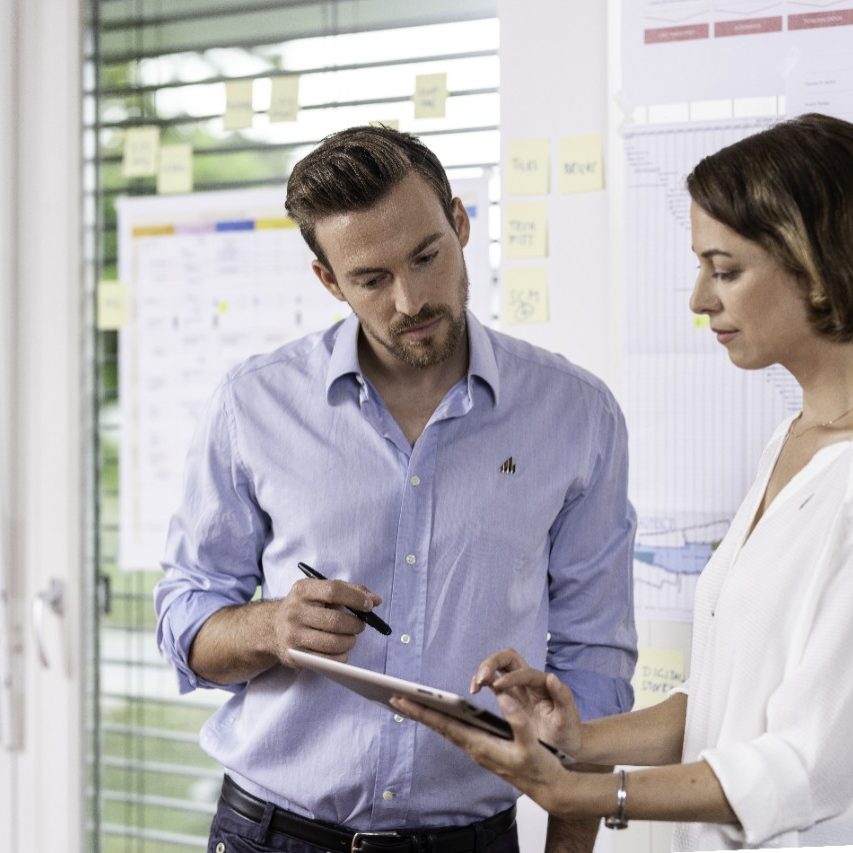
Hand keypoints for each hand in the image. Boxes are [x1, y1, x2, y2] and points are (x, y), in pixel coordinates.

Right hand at [275, 578, 381, 666]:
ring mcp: (292, 634)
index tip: (368, 606)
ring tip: (350, 638)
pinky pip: (325, 660)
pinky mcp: (293, 655)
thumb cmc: (307, 606)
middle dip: (355, 625)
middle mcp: (294, 611)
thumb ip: (350, 591)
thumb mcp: (322, 591)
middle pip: (334, 620)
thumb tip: (376, 600)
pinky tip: (341, 651)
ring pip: (332, 643)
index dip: (355, 598)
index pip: (333, 591)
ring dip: (349, 642)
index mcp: (303, 590)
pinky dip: (340, 657)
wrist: (273, 627)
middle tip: (360, 626)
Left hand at [390, 691, 572, 814]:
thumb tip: (503, 696)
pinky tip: (440, 714)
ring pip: (447, 730)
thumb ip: (517, 719)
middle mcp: (475, 748)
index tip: (402, 701)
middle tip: (395, 698)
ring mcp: (478, 749)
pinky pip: (457, 732)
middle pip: (440, 727)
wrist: (549, 788)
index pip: (445, 724)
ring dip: (429, 716)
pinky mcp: (484, 749)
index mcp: (480, 745)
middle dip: (418, 712)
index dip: (423, 711)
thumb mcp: (530, 742)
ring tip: (411, 703)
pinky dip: (444, 721)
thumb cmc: (540, 766)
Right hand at [471, 648, 581, 756]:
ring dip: (484, 670)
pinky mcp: (508, 698)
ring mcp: (517, 688)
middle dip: (492, 663)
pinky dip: (482, 682)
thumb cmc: (568, 732)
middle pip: (508, 658)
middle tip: (481, 678)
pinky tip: (475, 690)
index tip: (497, 687)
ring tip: (475, 686)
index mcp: (542, 684)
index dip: (510, 677)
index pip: (523, 672)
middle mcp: (528, 681)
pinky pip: (492, 683)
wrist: (565, 747)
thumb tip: (552, 677)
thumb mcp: (568, 718)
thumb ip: (563, 697)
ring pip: (498, 668)